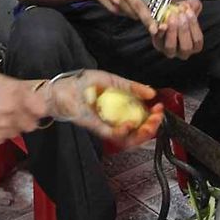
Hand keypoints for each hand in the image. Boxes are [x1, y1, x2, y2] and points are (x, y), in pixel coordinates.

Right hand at [0, 74, 48, 145]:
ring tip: (1, 116)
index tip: (38, 106)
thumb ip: (19, 87)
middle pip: (33, 123)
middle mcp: (11, 114)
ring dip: (14, 125)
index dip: (40, 107)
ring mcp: (3, 129)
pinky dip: (2, 132)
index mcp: (15, 96)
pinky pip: (5, 138)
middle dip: (29, 118)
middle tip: (20, 111)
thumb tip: (32, 91)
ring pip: (19, 132)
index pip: (42, 108)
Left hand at [45, 69, 163, 147]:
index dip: (153, 116)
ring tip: (148, 124)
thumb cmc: (82, 84)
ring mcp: (106, 126)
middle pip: (138, 133)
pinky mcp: (95, 128)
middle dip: (152, 127)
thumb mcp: (111, 80)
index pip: (141, 119)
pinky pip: (112, 135)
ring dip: (141, 134)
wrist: (60, 90)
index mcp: (120, 110)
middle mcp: (115, 121)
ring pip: (128, 139)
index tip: (159, 107)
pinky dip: (123, 132)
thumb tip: (151, 93)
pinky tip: (130, 123)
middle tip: (157, 118)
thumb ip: (131, 87)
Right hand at [84, 0, 176, 33]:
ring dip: (142, 18)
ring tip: (148, 19)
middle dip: (148, 19)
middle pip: (139, 6)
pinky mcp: (113, 9)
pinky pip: (128, 15)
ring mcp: (118, 0)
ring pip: (134, 14)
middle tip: (155, 29)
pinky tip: (130, 8)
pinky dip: (133, 15)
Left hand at [152, 0, 203, 59]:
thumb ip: (194, 6)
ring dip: (172, 32)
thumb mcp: (189, 9)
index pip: (197, 40)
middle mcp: (182, 51)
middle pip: (186, 47)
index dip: (194, 26)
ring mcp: (168, 50)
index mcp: (194, 45)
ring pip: (171, 47)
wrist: (166, 14)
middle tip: (181, 15)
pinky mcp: (157, 44)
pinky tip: (162, 24)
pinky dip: (160, 32)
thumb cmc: (180, 15)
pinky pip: (158, 40)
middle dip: (184, 30)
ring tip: (172, 17)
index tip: (189, 12)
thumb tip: (194, 5)